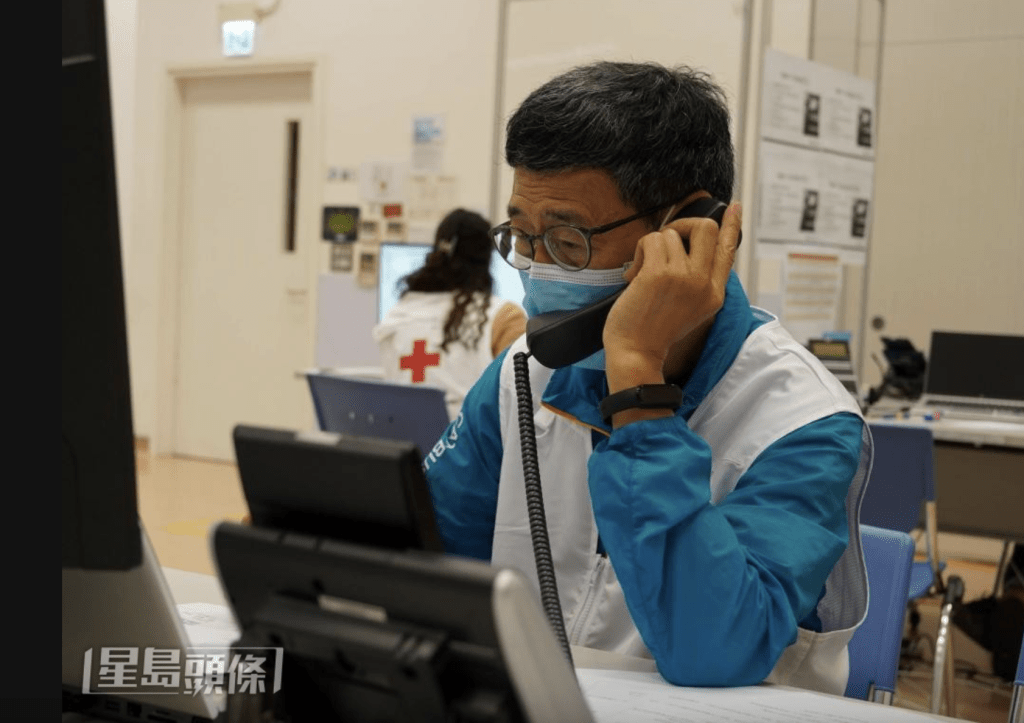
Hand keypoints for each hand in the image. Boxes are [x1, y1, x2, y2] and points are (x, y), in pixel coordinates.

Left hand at [602, 202, 741, 374]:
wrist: (636, 354)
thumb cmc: (654, 331)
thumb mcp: (689, 308)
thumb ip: (696, 280)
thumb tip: (686, 245)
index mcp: (714, 293)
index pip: (729, 250)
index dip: (732, 225)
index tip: (733, 207)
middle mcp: (704, 284)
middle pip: (705, 227)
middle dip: (682, 225)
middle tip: (665, 241)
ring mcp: (683, 277)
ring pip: (671, 233)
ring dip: (652, 247)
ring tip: (643, 271)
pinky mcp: (659, 274)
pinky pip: (651, 239)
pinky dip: (639, 251)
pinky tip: (633, 275)